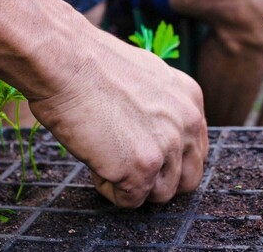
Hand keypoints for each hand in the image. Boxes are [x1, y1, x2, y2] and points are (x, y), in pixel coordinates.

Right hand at [28, 29, 208, 207]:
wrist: (66, 61)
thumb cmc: (90, 65)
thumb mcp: (145, 78)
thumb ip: (161, 108)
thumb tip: (154, 131)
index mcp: (191, 99)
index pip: (196, 150)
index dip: (169, 160)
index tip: (144, 155)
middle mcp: (188, 123)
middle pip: (187, 179)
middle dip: (158, 180)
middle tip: (127, 166)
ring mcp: (168, 147)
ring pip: (160, 195)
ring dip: (132, 184)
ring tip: (105, 155)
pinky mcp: (143, 168)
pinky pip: (130, 201)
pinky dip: (108, 188)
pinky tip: (95, 158)